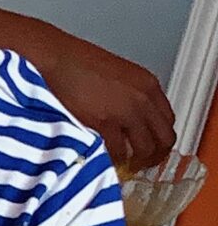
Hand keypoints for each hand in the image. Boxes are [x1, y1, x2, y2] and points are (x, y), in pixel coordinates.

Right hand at [41, 39, 175, 173]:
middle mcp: (142, 98)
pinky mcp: (105, 122)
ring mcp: (125, 111)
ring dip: (138, 161)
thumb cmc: (79, 64)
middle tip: (144, 163)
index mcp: (147, 84)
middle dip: (155, 155)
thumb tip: (131, 120)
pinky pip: (118, 151)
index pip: (168, 120)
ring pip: (145, 148)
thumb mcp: (118, 76)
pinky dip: (115, 160)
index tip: (153, 147)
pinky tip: (108, 160)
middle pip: (164, 138)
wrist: (58, 59)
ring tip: (128, 166)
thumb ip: (131, 96)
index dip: (161, 139)